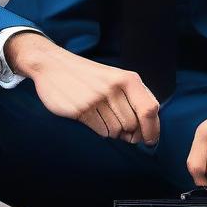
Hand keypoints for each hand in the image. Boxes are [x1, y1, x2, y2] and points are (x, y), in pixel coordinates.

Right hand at [8, 36, 159, 143]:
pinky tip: (91, 117)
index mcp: (127, 78)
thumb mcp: (114, 77)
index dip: (152, 129)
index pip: (149, 109)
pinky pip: (101, 131)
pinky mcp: (81, 109)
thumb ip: (133, 98)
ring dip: (113, 131)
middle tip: (121, 129)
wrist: (53, 65)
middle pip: (133, 124)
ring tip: (102, 117)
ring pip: (117, 130)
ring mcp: (97, 98)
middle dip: (129, 133)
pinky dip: (100, 129)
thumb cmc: (89, 76)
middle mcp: (114, 87)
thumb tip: (146, 131)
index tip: (150, 141)